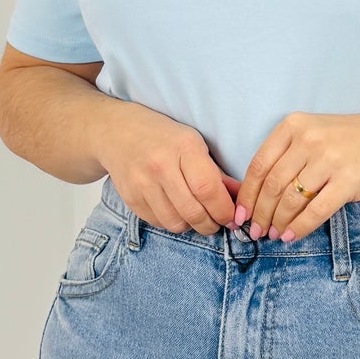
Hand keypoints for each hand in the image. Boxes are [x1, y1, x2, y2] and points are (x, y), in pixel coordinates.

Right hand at [98, 103, 240, 234]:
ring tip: (195, 215)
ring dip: (191, 226)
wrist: (117, 132)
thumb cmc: (162, 137)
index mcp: (183, 148)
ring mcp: (142, 183)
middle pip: (193, 212)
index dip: (224, 211)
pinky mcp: (130, 198)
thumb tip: (242, 198)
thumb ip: (216, 173)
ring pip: (176, 223)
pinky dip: (171, 222)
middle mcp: (161, 166)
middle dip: (211, 224)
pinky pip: (158, 223)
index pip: (208, 189)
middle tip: (217, 222)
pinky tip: (175, 210)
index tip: (232, 217)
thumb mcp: (193, 144)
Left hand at [236, 109, 359, 242]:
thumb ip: (287, 156)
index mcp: (294, 126)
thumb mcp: (314, 134)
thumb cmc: (352, 140)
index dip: (246, 195)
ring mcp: (329, 160)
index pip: (258, 165)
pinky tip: (292, 236)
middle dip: (260, 214)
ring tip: (273, 234)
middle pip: (272, 185)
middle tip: (255, 231)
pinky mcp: (348, 181)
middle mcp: (309, 140)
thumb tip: (259, 196)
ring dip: (278, 222)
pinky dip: (300, 227)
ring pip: (290, 200)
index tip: (240, 215)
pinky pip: (316, 211)